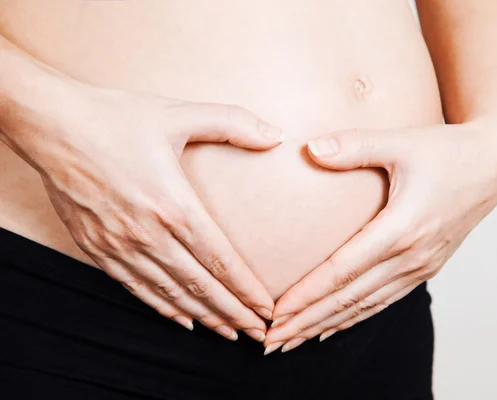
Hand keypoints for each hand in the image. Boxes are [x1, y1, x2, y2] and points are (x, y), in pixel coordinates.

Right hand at [4, 81, 284, 341]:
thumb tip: (276, 134)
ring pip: (169, 293)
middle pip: (199, 286)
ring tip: (227, 332)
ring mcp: (119, 245)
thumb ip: (233, 123)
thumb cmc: (115, 118)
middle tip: (256, 333)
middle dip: (232, 313)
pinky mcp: (96, 248)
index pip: (219, 260)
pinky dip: (161, 307)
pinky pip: (135, 288)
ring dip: (202, 316)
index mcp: (172, 205)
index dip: (246, 289)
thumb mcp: (179, 113)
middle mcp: (147, 233)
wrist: (50, 124)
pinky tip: (181, 319)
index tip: (266, 309)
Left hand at [263, 120, 496, 353]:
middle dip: (307, 321)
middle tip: (270, 342)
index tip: (275, 313)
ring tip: (293, 341)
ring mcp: (420, 267)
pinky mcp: (424, 268)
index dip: (307, 295)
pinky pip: (384, 301)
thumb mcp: (401, 142)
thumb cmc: (445, 151)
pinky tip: (332, 327)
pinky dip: (355, 318)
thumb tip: (311, 149)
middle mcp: (411, 256)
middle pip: (349, 298)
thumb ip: (355, 145)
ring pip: (365, 306)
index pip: (342, 271)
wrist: (491, 166)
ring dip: (326, 325)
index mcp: (402, 228)